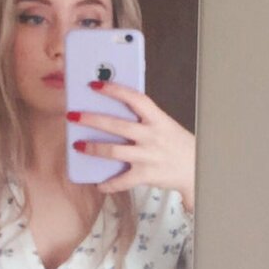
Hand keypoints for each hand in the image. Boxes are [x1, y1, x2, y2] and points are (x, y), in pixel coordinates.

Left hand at [68, 81, 195, 212]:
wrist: (195, 168)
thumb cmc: (175, 144)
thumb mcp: (163, 124)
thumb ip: (142, 118)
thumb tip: (113, 108)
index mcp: (157, 119)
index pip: (135, 98)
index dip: (114, 90)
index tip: (94, 84)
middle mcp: (151, 136)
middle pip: (117, 125)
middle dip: (91, 119)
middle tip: (73, 115)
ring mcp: (148, 156)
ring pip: (114, 151)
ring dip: (93, 149)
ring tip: (78, 146)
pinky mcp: (146, 175)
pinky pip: (122, 181)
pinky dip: (109, 183)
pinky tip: (98, 183)